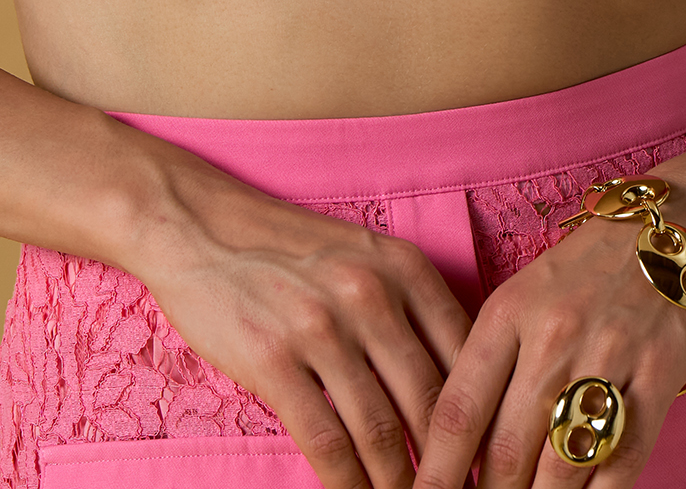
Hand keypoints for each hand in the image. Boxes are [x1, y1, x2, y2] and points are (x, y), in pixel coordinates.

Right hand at [133, 145, 470, 488]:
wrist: (199, 224)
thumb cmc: (287, 247)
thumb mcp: (364, 257)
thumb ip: (411, 310)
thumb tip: (459, 387)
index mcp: (404, 268)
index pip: (465, 359)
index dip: (481, 420)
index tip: (486, 461)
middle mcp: (372, 294)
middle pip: (430, 405)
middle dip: (447, 466)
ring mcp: (322, 327)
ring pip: (382, 433)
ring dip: (399, 485)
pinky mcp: (273, 359)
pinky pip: (327, 442)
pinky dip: (349, 485)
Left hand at [415, 215, 685, 488]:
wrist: (671, 232)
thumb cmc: (583, 274)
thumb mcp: (521, 299)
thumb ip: (490, 367)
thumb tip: (460, 450)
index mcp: (509, 312)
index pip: (458, 410)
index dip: (436, 473)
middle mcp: (554, 335)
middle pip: (506, 451)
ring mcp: (609, 357)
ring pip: (562, 468)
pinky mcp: (658, 377)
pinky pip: (622, 463)